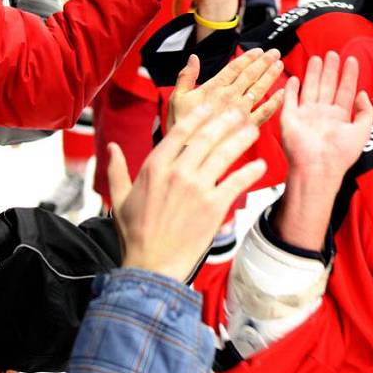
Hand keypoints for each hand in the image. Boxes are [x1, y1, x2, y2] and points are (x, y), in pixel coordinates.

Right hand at [108, 105, 266, 281]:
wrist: (152, 266)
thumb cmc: (135, 234)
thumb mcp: (119, 199)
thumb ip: (117, 170)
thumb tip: (111, 148)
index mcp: (154, 167)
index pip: (179, 132)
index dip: (198, 116)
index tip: (210, 106)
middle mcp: (177, 172)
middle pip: (206, 137)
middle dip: (225, 121)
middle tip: (239, 113)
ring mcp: (197, 188)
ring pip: (224, 154)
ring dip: (241, 139)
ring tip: (253, 130)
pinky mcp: (214, 206)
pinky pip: (236, 182)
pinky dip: (251, 172)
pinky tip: (261, 165)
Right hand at [169, 51, 284, 131]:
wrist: (190, 151)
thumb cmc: (181, 126)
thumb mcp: (177, 98)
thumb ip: (186, 77)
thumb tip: (193, 58)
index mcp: (214, 88)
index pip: (235, 68)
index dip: (248, 58)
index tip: (259, 51)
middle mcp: (230, 97)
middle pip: (250, 75)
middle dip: (264, 62)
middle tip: (275, 53)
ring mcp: (240, 112)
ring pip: (259, 89)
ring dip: (270, 76)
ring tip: (279, 65)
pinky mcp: (246, 126)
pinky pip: (264, 112)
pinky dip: (274, 102)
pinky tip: (282, 93)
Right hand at [281, 51, 372, 178]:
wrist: (316, 167)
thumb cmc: (339, 154)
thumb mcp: (362, 132)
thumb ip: (365, 112)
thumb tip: (362, 93)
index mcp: (339, 118)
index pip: (345, 91)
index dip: (349, 75)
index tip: (351, 60)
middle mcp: (322, 115)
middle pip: (327, 86)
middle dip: (330, 70)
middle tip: (332, 54)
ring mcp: (306, 116)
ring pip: (310, 89)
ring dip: (313, 74)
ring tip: (316, 58)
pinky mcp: (290, 118)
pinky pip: (290, 100)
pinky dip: (291, 89)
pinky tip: (295, 78)